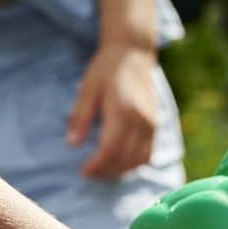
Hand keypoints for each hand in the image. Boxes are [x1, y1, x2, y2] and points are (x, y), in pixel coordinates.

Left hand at [66, 42, 158, 178]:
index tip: (83, 172)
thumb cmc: (107, 68)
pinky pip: (147, 154)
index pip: (110, 149)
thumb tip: (71, 143)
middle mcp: (141, 122)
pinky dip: (133, 164)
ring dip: (120, 170)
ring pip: (138, 160)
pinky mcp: (155, 127)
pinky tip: (119, 163)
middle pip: (125, 159)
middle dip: (106, 171)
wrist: (133, 54)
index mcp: (123, 112)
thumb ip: (80, 116)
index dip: (97, 165)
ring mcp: (151, 125)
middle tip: (90, 174)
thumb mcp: (87, 88)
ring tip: (103, 171)